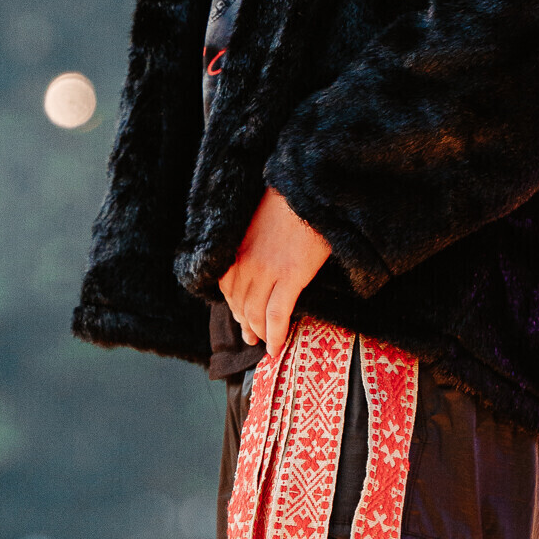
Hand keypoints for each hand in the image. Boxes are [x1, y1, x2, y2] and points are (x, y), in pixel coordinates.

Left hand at [219, 187, 330, 357]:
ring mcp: (267, 271)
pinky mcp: (291, 276)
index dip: (234, 307)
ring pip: (256, 312)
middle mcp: (247, 262)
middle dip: (246, 324)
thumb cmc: (291, 201)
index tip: (241, 317)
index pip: (227, 287)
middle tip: (252, 337)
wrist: (311, 190)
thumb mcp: (261, 220)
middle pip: (240, 304)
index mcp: (239, 248)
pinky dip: (276, 334)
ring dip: (260, 332)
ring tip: (265, 343)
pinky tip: (277, 347)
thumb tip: (260, 255)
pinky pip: (278, 314)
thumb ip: (254, 241)